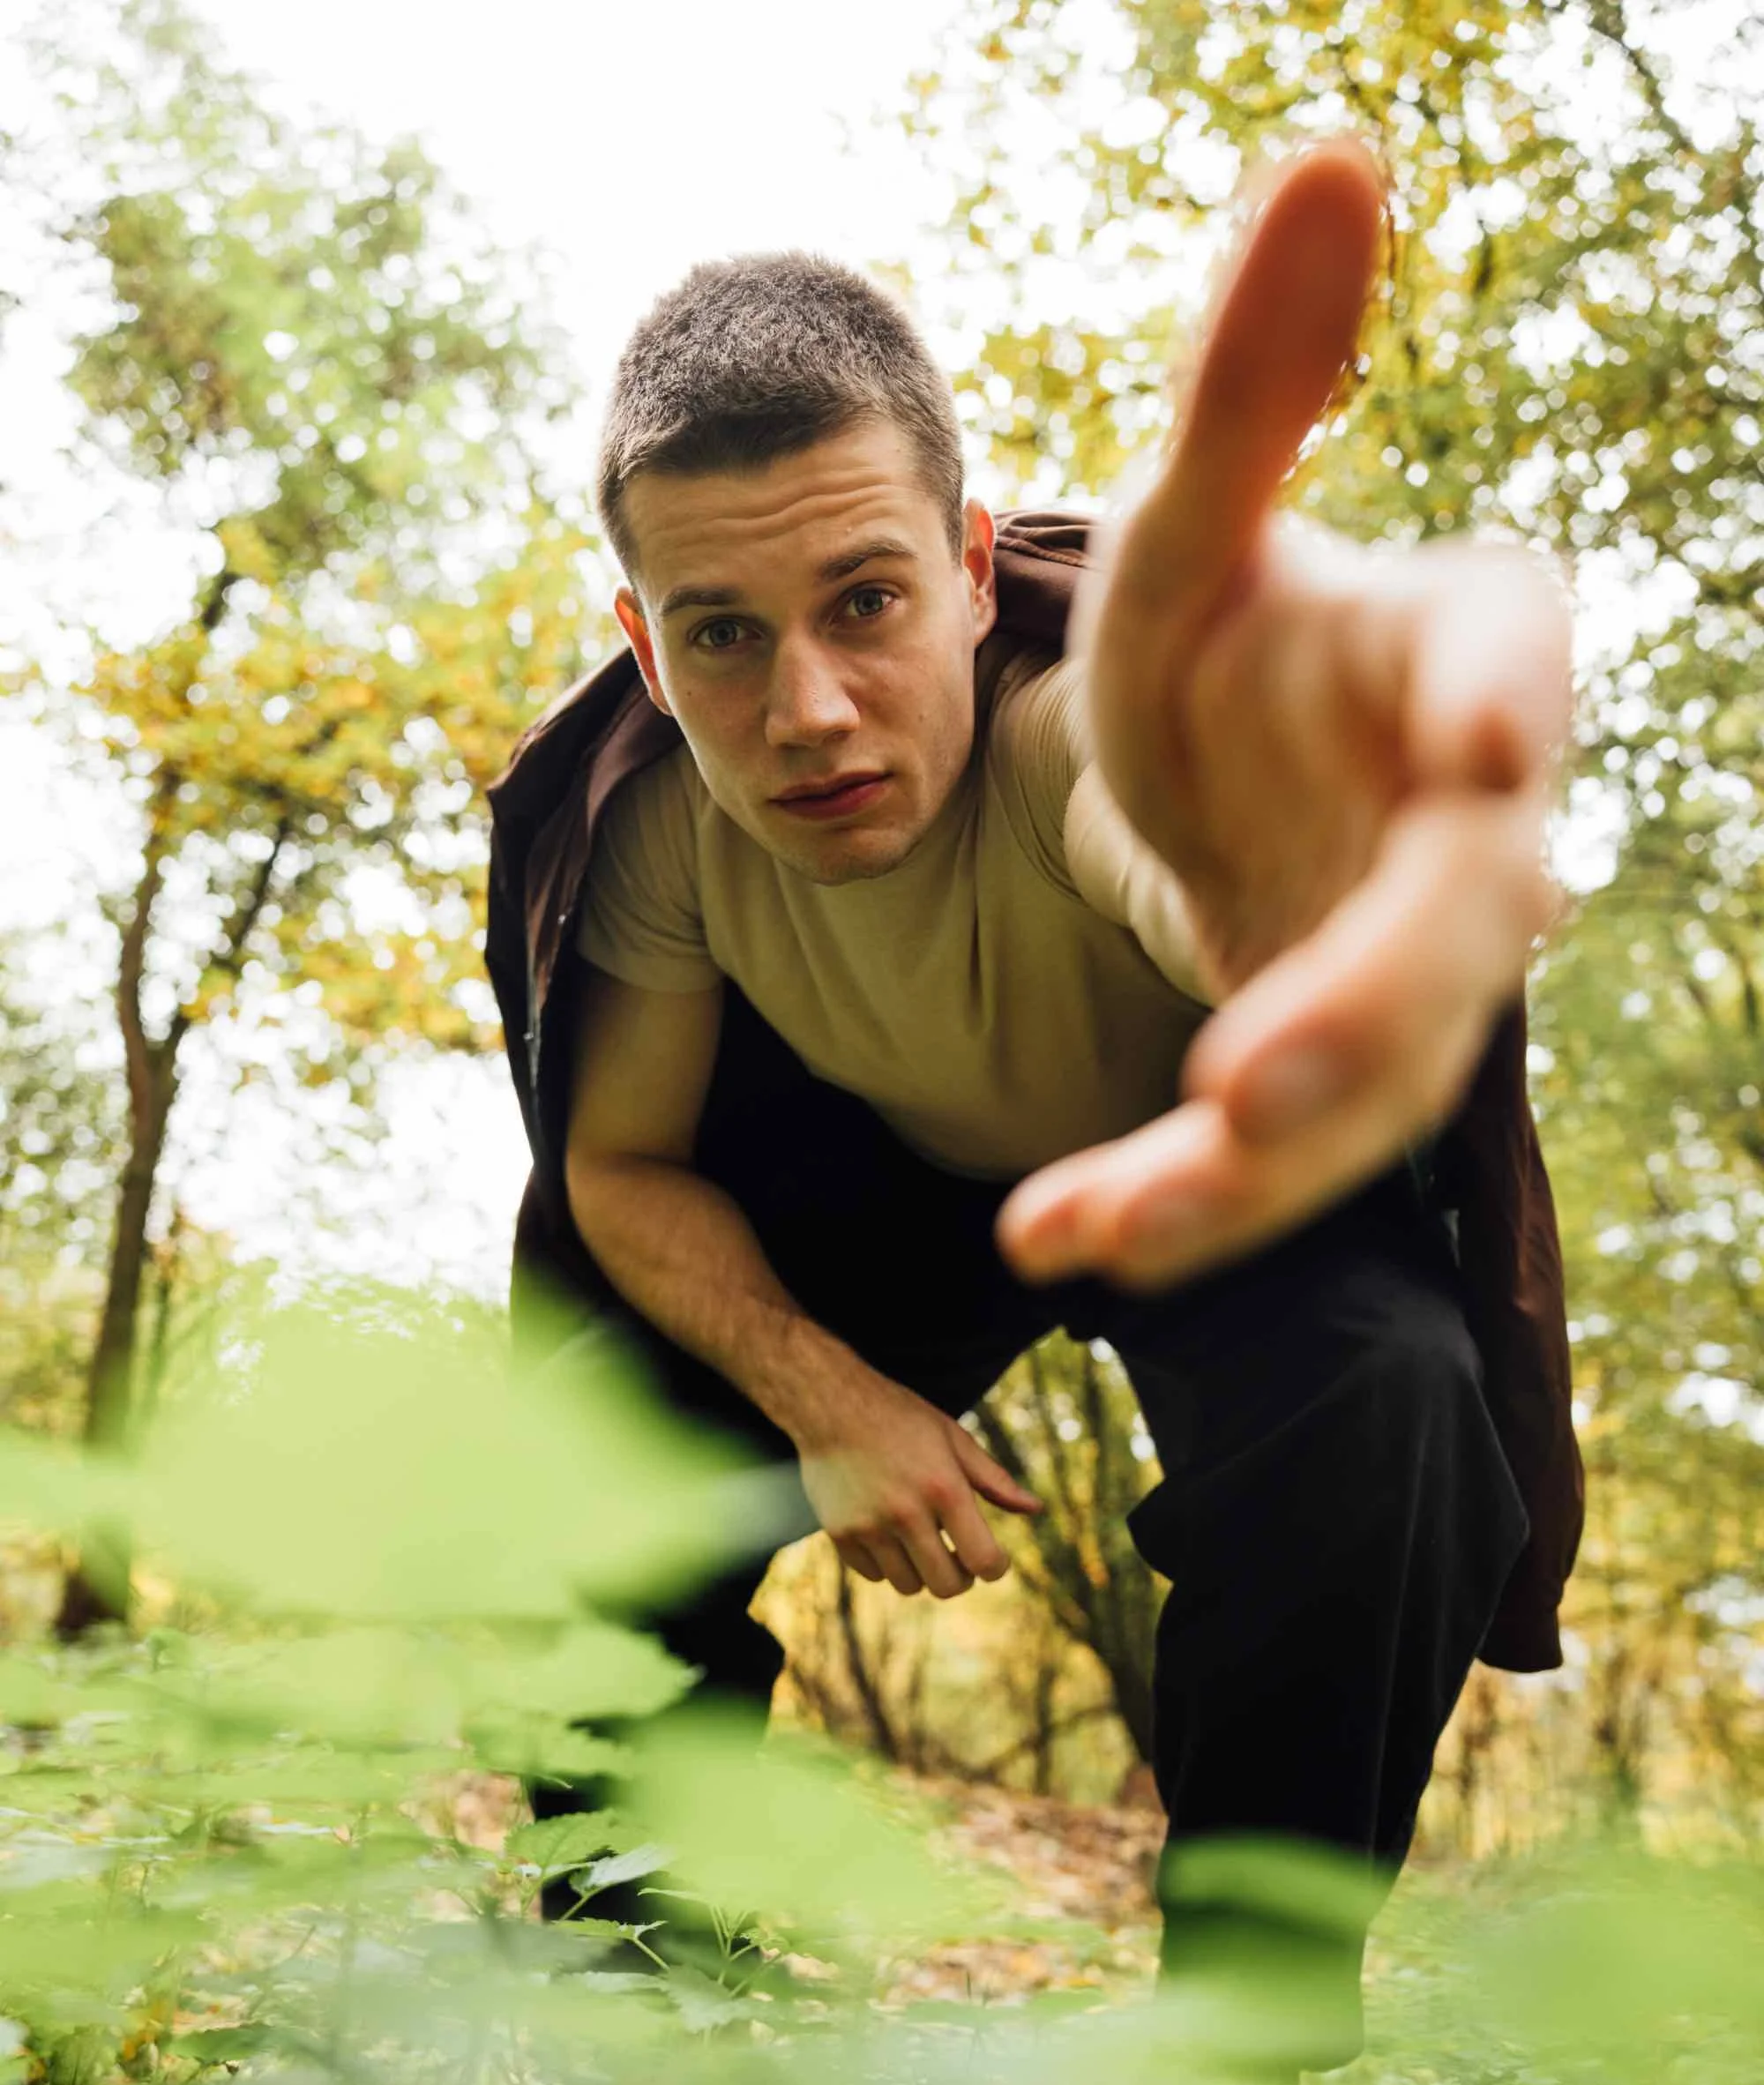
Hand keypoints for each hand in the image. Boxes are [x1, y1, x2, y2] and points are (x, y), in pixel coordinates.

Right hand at [794, 1363, 1039, 1598]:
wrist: (829, 1403)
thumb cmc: (900, 1418)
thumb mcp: (953, 1439)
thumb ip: (993, 1480)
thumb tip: (1035, 1509)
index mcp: (944, 1488)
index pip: (983, 1560)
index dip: (995, 1568)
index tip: (992, 1559)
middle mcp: (906, 1513)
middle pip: (946, 1585)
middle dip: (960, 1577)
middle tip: (958, 1557)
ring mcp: (869, 1526)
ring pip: (909, 1585)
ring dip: (922, 1572)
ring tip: (921, 1542)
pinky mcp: (840, 1534)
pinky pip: (874, 1575)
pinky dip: (887, 1564)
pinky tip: (888, 1534)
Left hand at [998, 139, 1572, 1290]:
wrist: (1227, 784)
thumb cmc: (1227, 636)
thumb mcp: (1194, 521)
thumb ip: (1251, 383)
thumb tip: (1332, 149)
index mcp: (1457, 653)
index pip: (1508, 664)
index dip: (1511, 706)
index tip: (1494, 756)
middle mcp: (1465, 832)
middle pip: (1453, 929)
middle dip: (1367, 1008)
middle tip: (1256, 1083)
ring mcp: (1410, 974)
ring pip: (1363, 1090)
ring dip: (1244, 1168)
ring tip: (1104, 1223)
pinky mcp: (1334, 1078)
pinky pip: (1272, 1159)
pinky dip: (1171, 1203)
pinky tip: (1052, 1241)